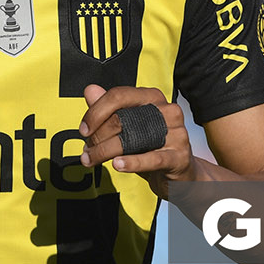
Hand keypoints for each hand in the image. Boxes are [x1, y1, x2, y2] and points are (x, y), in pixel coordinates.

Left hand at [78, 84, 196, 195]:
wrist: (180, 173)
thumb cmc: (150, 146)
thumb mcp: (128, 126)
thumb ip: (108, 108)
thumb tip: (90, 90)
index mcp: (152, 97)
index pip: (118, 96)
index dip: (96, 112)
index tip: (83, 130)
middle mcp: (167, 111)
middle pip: (122, 119)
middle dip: (97, 137)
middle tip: (86, 151)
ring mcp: (176, 133)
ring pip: (132, 139)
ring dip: (105, 151)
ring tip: (91, 160)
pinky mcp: (179, 156)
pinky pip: (152, 158)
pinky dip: (132, 162)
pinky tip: (117, 165)